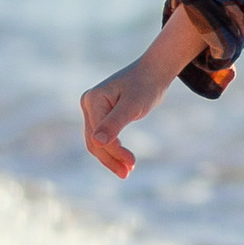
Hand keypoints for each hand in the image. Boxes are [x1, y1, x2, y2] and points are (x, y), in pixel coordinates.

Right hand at [80, 26, 194, 178]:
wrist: (154, 70)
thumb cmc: (146, 85)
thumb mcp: (133, 105)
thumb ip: (115, 123)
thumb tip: (97, 142)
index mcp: (93, 100)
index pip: (99, 134)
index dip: (114, 152)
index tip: (132, 164)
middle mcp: (89, 103)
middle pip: (94, 140)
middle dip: (110, 159)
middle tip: (127, 174)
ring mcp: (93, 108)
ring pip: (97, 141)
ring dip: (111, 157)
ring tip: (127, 171)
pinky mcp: (101, 112)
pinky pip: (103, 136)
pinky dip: (113, 149)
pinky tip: (125, 160)